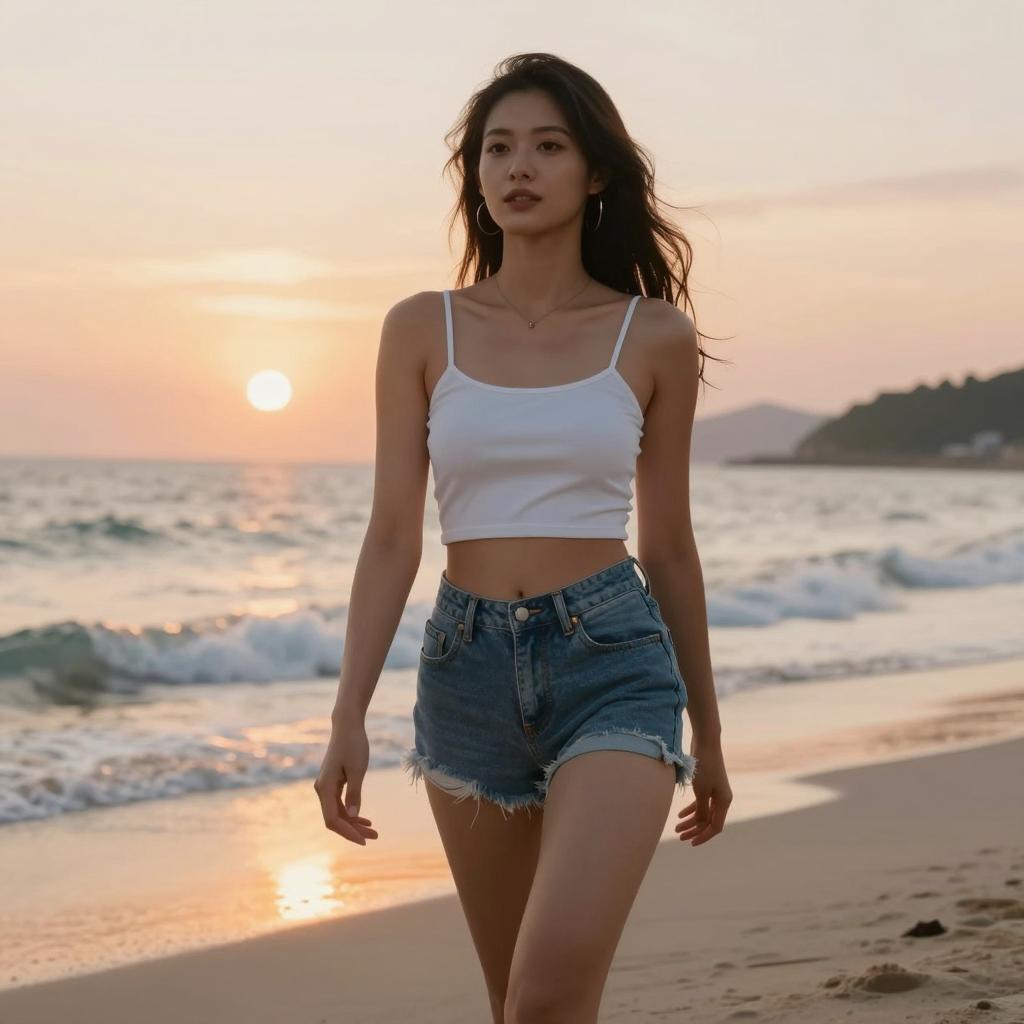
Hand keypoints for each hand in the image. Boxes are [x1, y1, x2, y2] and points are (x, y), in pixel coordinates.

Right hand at [314, 720, 378, 844]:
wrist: (347, 725)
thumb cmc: (353, 744)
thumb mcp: (357, 770)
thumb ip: (355, 794)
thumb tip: (354, 816)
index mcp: (325, 787)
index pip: (333, 820)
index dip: (347, 832)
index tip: (364, 840)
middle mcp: (322, 789)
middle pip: (335, 819)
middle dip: (353, 830)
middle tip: (374, 836)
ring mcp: (327, 786)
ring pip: (338, 813)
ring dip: (354, 823)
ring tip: (373, 830)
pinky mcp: (333, 782)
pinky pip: (340, 804)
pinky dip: (352, 812)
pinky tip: (364, 818)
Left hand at [674, 738, 730, 845]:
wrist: (705, 742)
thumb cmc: (704, 766)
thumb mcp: (701, 791)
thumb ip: (701, 810)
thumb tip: (700, 825)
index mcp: (724, 802)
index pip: (715, 826)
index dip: (703, 836)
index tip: (690, 842)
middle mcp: (722, 799)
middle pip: (708, 821)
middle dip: (694, 830)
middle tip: (679, 837)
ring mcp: (715, 791)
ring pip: (703, 812)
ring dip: (691, 821)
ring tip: (676, 828)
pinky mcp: (707, 784)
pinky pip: (700, 802)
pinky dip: (691, 809)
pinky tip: (680, 814)